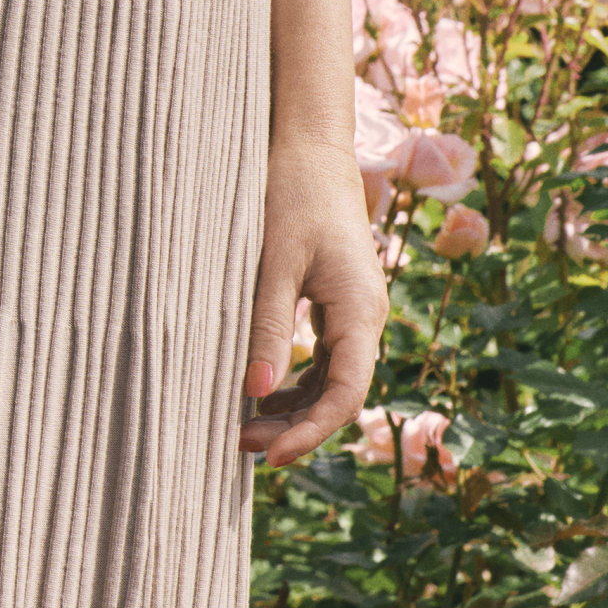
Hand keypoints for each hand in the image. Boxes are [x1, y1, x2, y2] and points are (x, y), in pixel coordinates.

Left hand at [240, 136, 383, 467]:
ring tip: (243, 424)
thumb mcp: (273, 264)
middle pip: (342, 395)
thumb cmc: (291, 198)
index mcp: (359, 310)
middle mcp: (366, 319)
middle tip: (241, 442)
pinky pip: (325, 360)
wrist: (311, 152)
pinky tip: (260, 392)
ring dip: (294, 408)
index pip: (347, 394)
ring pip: (333, 381)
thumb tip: (255, 390)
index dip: (311, 432)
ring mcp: (355, 314)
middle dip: (296, 426)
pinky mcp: (339, 307)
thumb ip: (267, 325)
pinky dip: (295, 381)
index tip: (270, 455)